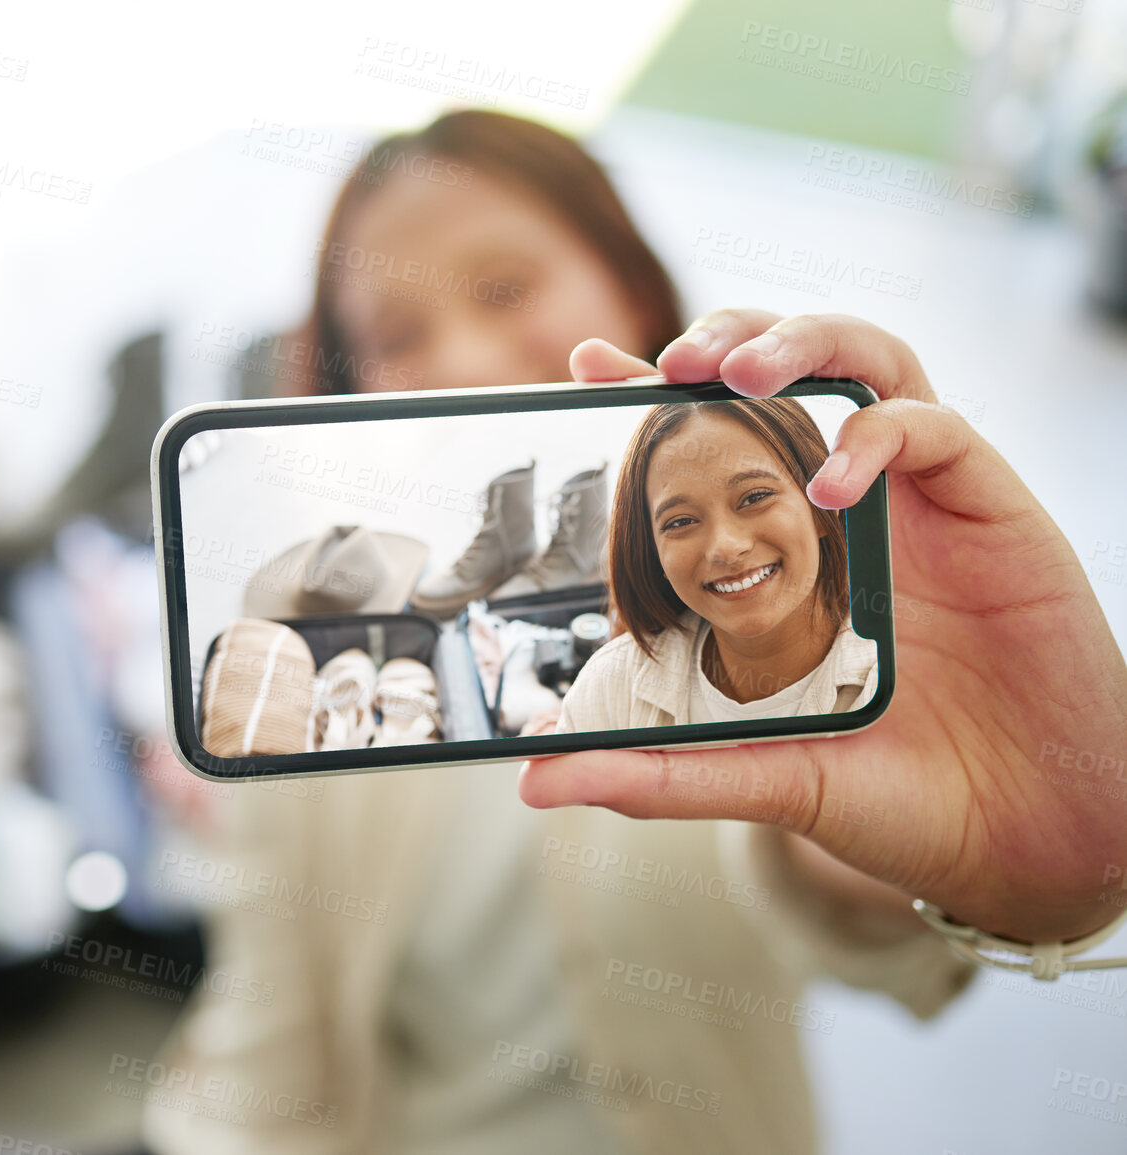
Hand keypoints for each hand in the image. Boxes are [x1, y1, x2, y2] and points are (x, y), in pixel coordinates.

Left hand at [519, 311, 1126, 943]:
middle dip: (732, 337)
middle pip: (795, 368)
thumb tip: (534, 780)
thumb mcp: (763, 779)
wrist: (1028, 842)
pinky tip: (832, 481)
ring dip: (802, 341)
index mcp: (797, 551)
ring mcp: (923, 502)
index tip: (585, 365)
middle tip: (671, 360)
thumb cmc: (904, 801)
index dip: (655, 392)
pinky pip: (937, 427)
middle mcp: (857, 508)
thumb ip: (655, 772)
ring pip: (871, 360)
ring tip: (737, 368)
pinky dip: (878, 434)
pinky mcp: (993, 510)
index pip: (721, 443)